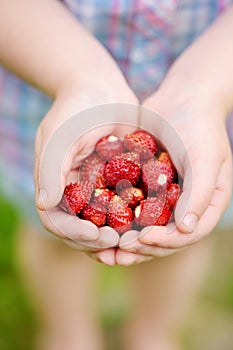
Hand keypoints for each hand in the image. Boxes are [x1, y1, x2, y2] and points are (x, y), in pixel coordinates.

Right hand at [34, 78, 138, 263]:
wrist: (100, 86)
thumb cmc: (74, 109)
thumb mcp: (59, 136)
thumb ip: (50, 169)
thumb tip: (44, 205)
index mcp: (55, 185)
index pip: (58, 222)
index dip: (74, 234)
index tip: (97, 235)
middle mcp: (74, 191)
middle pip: (81, 229)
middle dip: (98, 241)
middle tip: (120, 242)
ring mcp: (97, 187)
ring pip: (104, 223)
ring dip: (117, 237)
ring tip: (134, 242)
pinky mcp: (118, 180)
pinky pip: (125, 205)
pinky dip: (134, 217)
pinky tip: (149, 221)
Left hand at [118, 82, 231, 263]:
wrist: (182, 98)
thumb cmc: (199, 126)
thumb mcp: (205, 157)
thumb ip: (200, 194)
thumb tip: (187, 230)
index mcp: (205, 204)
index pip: (187, 235)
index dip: (164, 243)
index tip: (140, 240)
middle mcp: (186, 205)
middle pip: (164, 238)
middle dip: (140, 249)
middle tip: (115, 254)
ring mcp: (166, 197)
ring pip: (145, 228)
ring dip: (125, 241)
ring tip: (102, 249)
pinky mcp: (147, 186)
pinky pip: (132, 208)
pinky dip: (117, 219)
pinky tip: (98, 224)